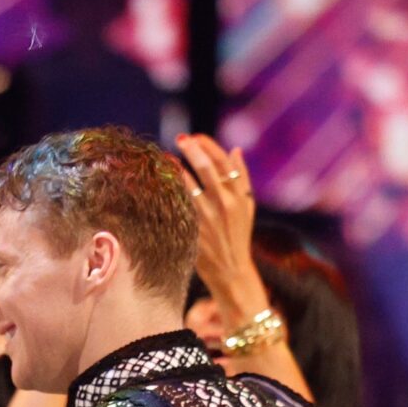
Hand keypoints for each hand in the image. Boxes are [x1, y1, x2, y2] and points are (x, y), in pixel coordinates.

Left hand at [175, 133, 269, 326]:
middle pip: (207, 168)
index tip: (195, 137)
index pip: (223, 162)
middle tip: (180, 138)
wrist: (230, 269)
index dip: (208, 146)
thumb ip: (242, 178)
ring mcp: (207, 217)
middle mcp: (224, 204)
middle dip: (193, 150)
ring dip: (176, 169)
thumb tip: (235, 150)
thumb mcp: (247, 206)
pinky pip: (178, 205)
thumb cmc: (238, 234)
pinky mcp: (192, 229)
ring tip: (165, 158)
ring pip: (189, 185)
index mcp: (239, 196)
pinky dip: (169, 192)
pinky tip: (160, 183)